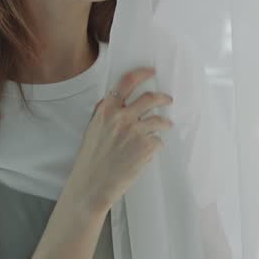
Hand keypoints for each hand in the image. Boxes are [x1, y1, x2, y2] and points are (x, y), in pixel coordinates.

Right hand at [65, 68, 173, 216]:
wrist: (92, 186)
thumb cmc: (90, 161)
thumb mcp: (92, 130)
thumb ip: (105, 114)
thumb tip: (115, 100)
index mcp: (106, 111)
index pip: (126, 82)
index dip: (142, 74)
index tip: (151, 72)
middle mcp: (121, 117)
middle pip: (149, 98)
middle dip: (162, 97)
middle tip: (168, 99)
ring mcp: (135, 131)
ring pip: (158, 119)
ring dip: (165, 122)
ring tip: (166, 125)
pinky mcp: (145, 147)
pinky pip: (158, 140)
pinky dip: (156, 144)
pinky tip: (151, 150)